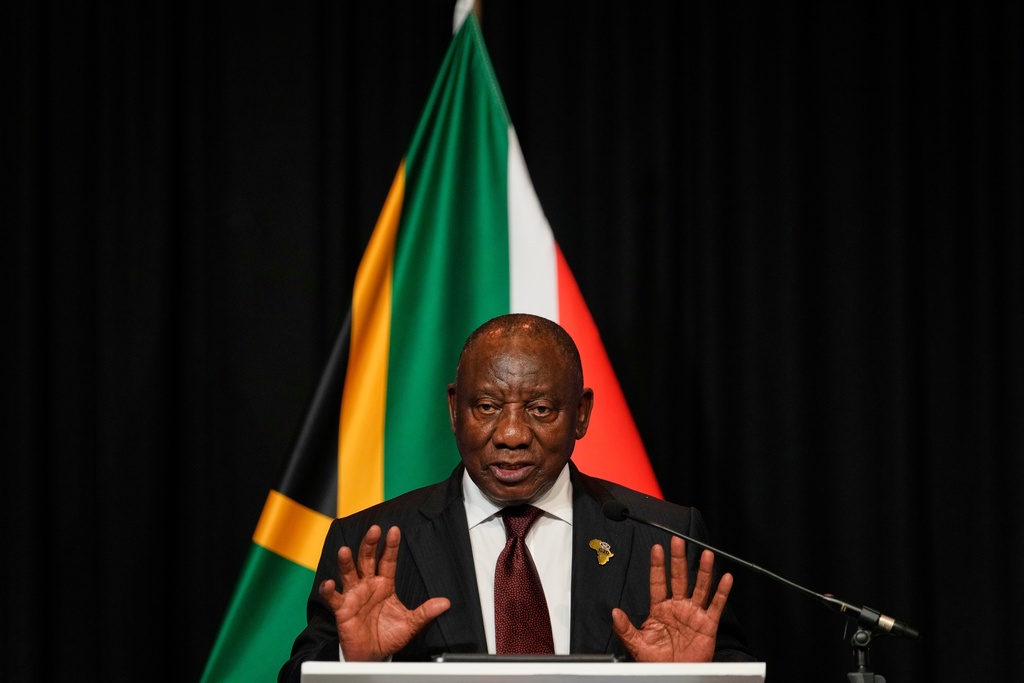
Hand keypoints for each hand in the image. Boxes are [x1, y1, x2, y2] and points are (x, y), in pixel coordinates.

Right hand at [318, 525, 450, 660]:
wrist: (372, 655)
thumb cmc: (388, 636)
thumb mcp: (410, 624)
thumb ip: (425, 612)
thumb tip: (445, 603)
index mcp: (384, 584)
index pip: (388, 560)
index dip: (391, 546)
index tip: (394, 531)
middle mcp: (368, 585)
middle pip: (367, 560)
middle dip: (370, 544)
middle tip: (374, 530)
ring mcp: (354, 595)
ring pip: (349, 573)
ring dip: (346, 562)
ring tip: (345, 551)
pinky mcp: (342, 609)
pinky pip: (333, 598)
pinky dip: (328, 591)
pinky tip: (329, 583)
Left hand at [611, 536, 731, 662]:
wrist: (675, 675)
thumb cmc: (656, 662)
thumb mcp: (637, 644)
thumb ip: (625, 628)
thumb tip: (614, 613)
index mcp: (659, 609)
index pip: (658, 582)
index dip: (657, 566)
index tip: (656, 548)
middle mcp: (677, 607)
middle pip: (679, 578)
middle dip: (678, 559)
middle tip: (678, 541)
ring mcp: (693, 614)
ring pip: (699, 587)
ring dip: (703, 570)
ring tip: (705, 554)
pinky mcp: (707, 624)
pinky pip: (716, 605)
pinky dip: (721, 592)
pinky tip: (725, 578)